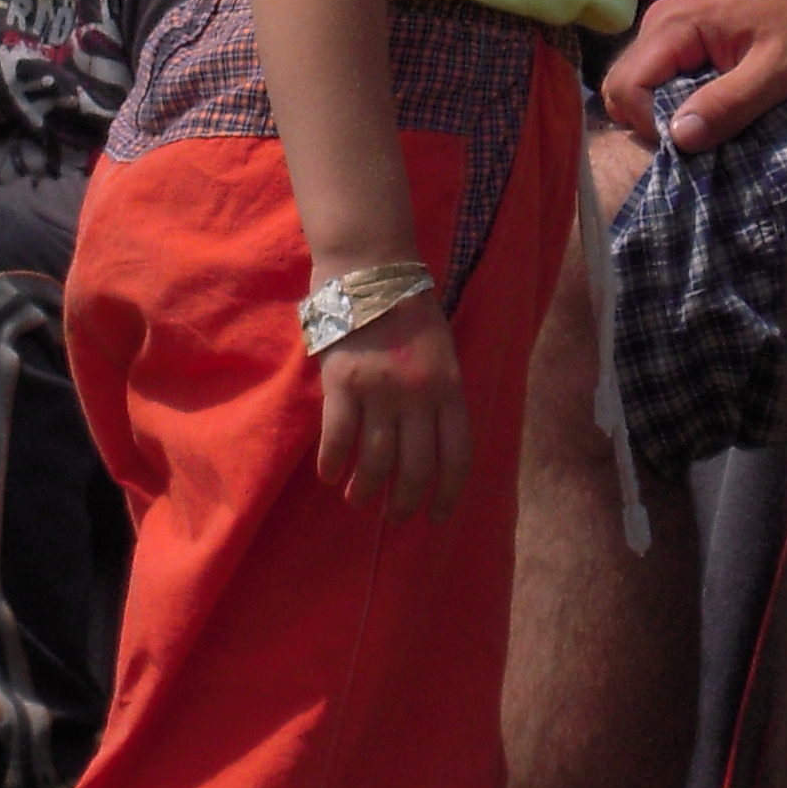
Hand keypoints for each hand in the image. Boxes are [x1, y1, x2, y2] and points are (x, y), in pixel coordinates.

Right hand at [315, 287, 471, 522]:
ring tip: (358, 499)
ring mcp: (381, 391)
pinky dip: (333, 463)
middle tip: (393, 517)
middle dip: (404, 503)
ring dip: (367, 489)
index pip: (457, 456)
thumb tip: (432, 443)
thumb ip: (440, 394)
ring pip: (377, 461)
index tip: (438, 516)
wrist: (371, 269)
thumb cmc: (408, 311)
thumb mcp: (442, 352)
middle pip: (416, 468)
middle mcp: (419, 395)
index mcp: (450, 388)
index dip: (449, 494)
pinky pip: (339, 438)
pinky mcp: (344, 383)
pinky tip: (330, 475)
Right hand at [600, 0, 786, 150]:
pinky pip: (661, 70)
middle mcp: (662, 18)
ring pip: (639, 79)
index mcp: (677, 24)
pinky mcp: (687, 28)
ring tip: (711, 119)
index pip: (625, 87)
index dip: (651, 124)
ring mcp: (672, 20)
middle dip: (650, 120)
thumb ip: (727, 103)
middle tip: (702, 134)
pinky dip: (677, 95)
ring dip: (664, 109)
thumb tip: (678, 138)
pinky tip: (715, 100)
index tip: (695, 139)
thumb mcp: (778, 71)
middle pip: (622, 84)